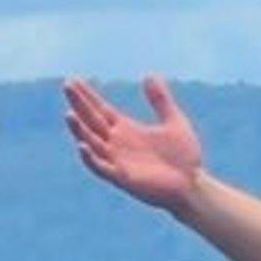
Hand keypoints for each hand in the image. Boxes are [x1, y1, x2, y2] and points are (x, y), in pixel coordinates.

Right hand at [64, 74, 207, 214]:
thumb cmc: (183, 156)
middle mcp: (116, 144)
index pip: (100, 109)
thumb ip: (161, 100)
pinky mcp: (122, 178)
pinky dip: (91, 158)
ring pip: (92, 142)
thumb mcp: (174, 121)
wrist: (193, 185)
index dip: (87, 96)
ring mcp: (117, 161)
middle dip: (79, 104)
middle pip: (91, 121)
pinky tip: (83, 145)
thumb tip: (149, 75)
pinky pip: (102, 167)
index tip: (72, 81)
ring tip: (69, 113)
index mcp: (125, 129)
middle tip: (67, 86)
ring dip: (79, 130)